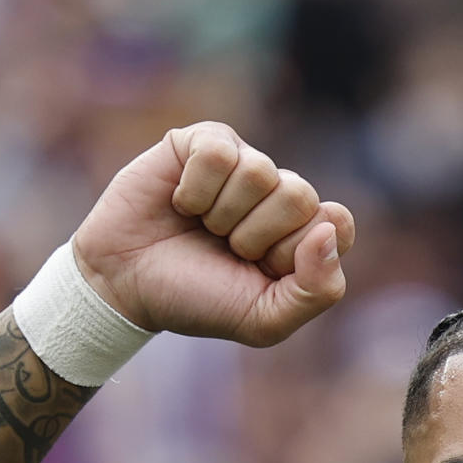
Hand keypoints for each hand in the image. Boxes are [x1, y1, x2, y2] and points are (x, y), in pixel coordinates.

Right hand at [71, 121, 356, 345]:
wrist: (125, 284)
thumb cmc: (196, 300)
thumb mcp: (263, 320)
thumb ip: (317, 291)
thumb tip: (330, 228)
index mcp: (303, 234)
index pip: (337, 223)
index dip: (298, 252)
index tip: (265, 268)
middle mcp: (279, 194)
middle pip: (300, 195)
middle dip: (257, 236)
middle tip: (228, 249)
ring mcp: (243, 164)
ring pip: (260, 172)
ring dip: (222, 215)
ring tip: (203, 227)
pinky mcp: (204, 142)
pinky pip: (221, 153)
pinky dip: (196, 189)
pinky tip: (181, 203)